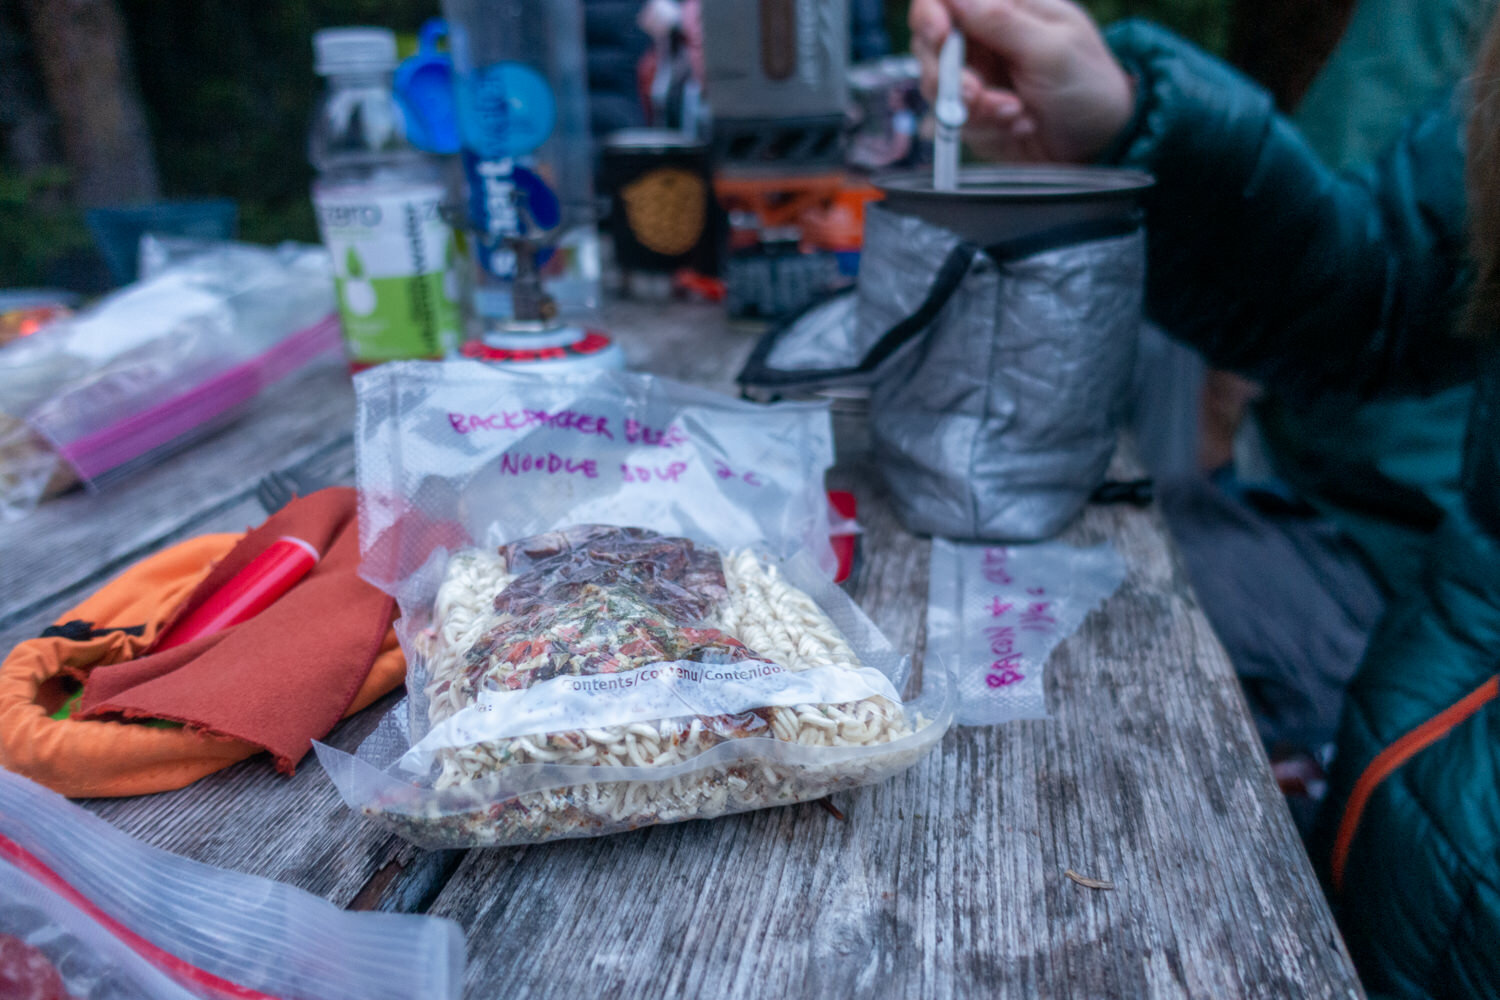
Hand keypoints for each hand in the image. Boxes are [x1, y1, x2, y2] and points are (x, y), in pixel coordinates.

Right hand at [909, 0, 1135, 163]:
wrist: (1104, 145)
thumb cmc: (1090, 86)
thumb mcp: (1053, 50)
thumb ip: (1002, 22)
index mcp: (1005, 10)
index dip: (930, 12)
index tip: (939, 33)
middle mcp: (984, 42)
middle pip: (929, 44)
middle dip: (944, 71)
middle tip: (973, 92)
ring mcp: (978, 81)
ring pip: (936, 87)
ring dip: (972, 105)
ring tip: (1013, 113)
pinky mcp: (975, 117)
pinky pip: (956, 121)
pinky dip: (985, 126)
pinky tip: (1019, 125)